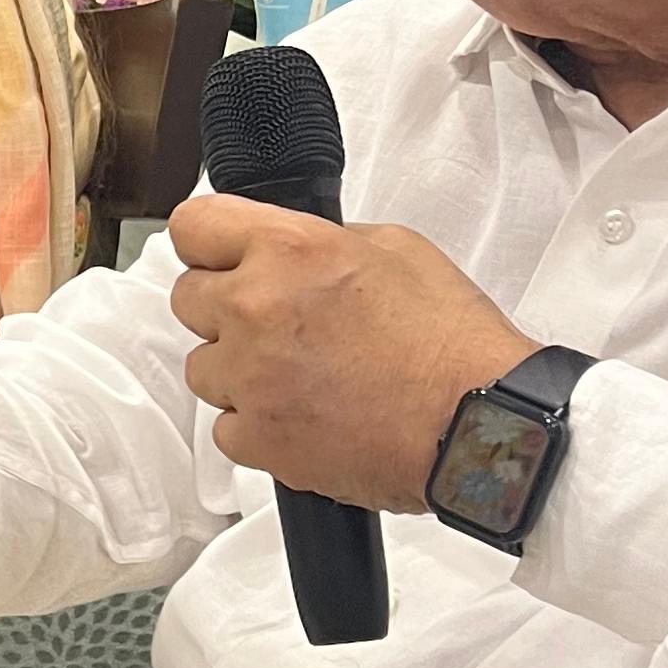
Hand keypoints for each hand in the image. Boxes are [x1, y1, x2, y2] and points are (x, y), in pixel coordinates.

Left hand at [165, 202, 531, 511]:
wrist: (478, 428)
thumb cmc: (452, 346)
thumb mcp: (396, 250)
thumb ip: (326, 243)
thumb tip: (292, 249)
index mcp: (289, 251)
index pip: (193, 226)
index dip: (208, 242)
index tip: (220, 255)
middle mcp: (256, 310)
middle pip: (188, 299)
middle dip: (226, 308)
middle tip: (276, 323)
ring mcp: (250, 378)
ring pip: (202, 367)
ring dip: (239, 370)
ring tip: (301, 376)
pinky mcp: (256, 440)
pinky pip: (226, 428)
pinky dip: (257, 426)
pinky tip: (305, 416)